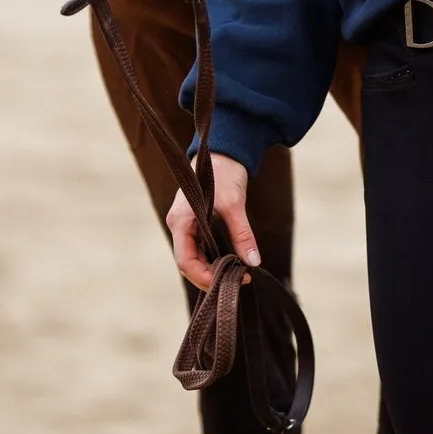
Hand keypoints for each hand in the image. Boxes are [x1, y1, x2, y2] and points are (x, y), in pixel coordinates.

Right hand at [166, 154, 259, 291]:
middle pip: (188, 262)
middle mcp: (179, 225)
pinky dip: (214, 259)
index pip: (184, 259)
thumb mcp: (234, 204)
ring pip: (194, 257)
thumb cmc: (224, 172)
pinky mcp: (196, 224)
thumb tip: (253, 262)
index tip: (226, 282)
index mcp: (180, 220)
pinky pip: (201, 249)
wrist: (224, 151)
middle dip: (209, 276)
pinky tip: (231, 264)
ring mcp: (186, 225)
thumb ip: (241, 234)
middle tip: (237, 281)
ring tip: (237, 275)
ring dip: (212, 269)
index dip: (202, 276)